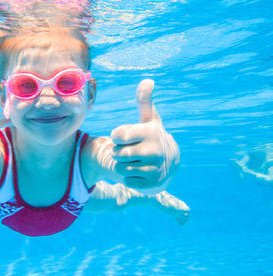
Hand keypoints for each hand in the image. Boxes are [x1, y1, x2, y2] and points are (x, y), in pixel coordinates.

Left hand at [111, 79, 178, 193]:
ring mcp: (154, 169)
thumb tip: (148, 80)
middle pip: (117, 154)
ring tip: (135, 161)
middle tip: (128, 150)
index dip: (117, 136)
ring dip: (123, 165)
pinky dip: (129, 178)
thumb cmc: (151, 137)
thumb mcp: (149, 119)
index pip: (117, 135)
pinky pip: (127, 181)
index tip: (125, 136)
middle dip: (118, 152)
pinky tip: (140, 171)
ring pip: (121, 168)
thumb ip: (144, 101)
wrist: (169, 163)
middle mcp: (154, 151)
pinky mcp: (152, 184)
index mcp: (150, 132)